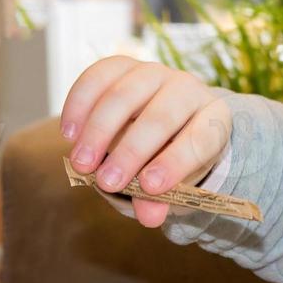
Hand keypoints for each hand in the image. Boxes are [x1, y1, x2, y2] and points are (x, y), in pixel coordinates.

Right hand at [60, 57, 232, 227]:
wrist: (164, 120)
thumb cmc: (172, 154)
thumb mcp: (175, 179)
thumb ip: (163, 198)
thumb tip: (149, 216)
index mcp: (213, 118)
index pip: (201, 139)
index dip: (175, 163)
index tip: (149, 188)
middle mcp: (188, 89)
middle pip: (160, 117)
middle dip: (131, 152)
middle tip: (106, 183)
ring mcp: (154, 73)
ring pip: (125, 95)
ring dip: (99, 132)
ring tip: (81, 165)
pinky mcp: (123, 65)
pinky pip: (97, 77)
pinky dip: (80, 104)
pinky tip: (69, 134)